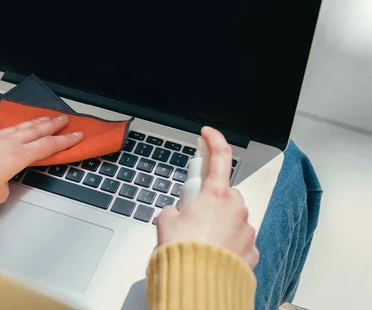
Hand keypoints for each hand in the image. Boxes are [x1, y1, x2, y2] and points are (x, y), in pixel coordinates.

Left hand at [0, 116, 82, 207]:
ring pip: (17, 127)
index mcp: (18, 156)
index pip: (47, 146)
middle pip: (36, 131)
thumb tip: (1, 183)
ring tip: (42, 117)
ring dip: (32, 122)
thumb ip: (5, 187)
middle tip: (64, 119)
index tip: (76, 135)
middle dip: (52, 125)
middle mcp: (8, 144)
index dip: (64, 141)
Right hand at [155, 126, 258, 268]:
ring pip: (233, 219)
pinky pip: (239, 241)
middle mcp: (236, 208)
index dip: (214, 139)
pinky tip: (213, 254)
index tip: (207, 133)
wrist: (199, 283)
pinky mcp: (252, 251)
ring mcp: (247, 230)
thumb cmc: (183, 250)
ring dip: (219, 224)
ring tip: (200, 241)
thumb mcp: (165, 221)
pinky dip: (228, 245)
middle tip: (193, 214)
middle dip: (211, 200)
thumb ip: (174, 210)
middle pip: (224, 194)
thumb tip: (176, 214)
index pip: (219, 156)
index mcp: (215, 195)